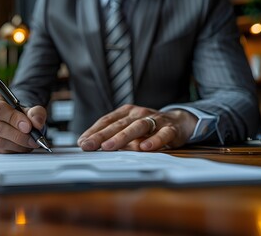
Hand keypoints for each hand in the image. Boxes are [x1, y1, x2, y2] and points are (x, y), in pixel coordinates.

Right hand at [0, 93, 47, 152]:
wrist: (18, 124)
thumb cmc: (21, 114)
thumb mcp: (31, 110)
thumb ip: (36, 113)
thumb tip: (36, 123)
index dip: (13, 118)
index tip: (28, 127)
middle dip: (18, 135)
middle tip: (33, 139)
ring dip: (17, 145)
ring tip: (30, 143)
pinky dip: (14, 150)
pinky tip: (22, 146)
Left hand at [77, 104, 197, 150]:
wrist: (179, 122)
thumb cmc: (149, 128)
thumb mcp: (129, 129)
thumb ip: (113, 137)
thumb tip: (90, 145)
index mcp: (126, 112)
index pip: (106, 121)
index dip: (93, 131)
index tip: (82, 142)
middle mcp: (138, 114)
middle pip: (118, 125)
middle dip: (101, 136)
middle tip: (89, 146)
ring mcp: (155, 120)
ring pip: (137, 127)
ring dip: (122, 137)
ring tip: (109, 147)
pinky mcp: (170, 129)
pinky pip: (162, 134)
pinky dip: (154, 140)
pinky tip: (145, 147)